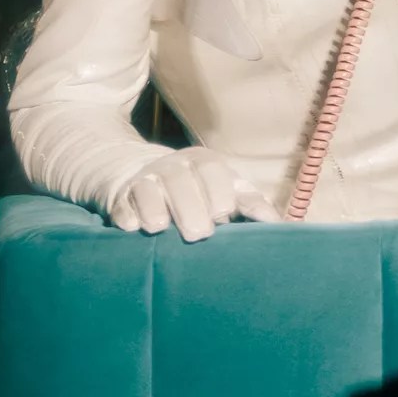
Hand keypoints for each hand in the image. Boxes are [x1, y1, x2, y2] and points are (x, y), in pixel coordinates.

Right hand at [106, 148, 280, 242]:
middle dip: (191, 208)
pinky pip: (121, 204)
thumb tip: (278, 224)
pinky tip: (132, 228)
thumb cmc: (199, 191)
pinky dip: (126, 215)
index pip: (213, 171)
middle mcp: (173, 166)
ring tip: (159, 229)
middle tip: (199, 234)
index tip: (225, 214)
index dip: (219, 192)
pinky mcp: (119, 197)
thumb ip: (250, 204)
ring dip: (155, 210)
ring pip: (149, 190)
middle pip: (181, 182)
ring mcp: (145, 180)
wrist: (143, 177)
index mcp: (204, 162)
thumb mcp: (227, 190)